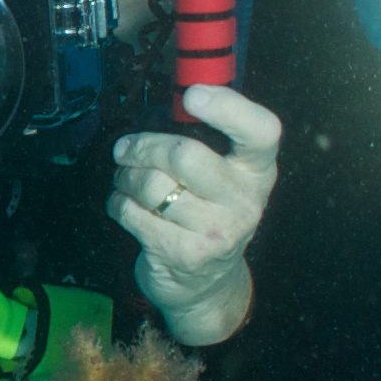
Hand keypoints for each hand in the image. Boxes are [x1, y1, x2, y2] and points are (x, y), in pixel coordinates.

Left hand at [109, 86, 280, 343]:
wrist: (206, 285)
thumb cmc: (208, 214)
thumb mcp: (224, 179)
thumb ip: (208, 140)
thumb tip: (172, 95)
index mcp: (257, 172)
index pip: (262, 132)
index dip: (229, 108)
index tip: (193, 96)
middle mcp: (244, 201)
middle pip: (185, 155)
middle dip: (144, 147)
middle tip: (126, 149)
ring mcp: (215, 231)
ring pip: (151, 185)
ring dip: (125, 177)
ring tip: (125, 180)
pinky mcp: (183, 254)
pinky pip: (132, 212)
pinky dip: (118, 203)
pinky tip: (124, 205)